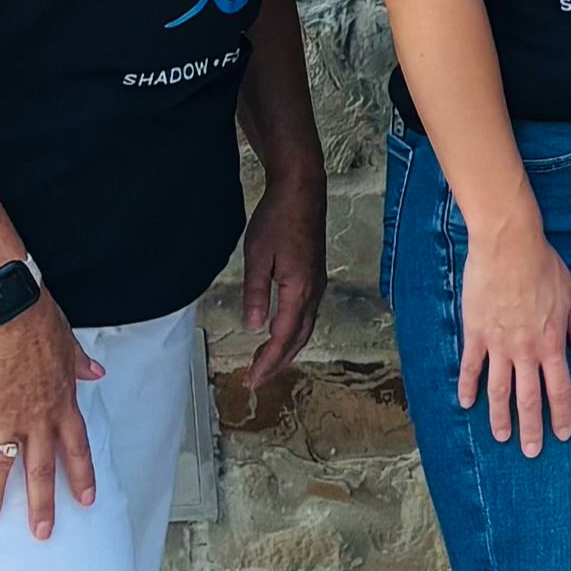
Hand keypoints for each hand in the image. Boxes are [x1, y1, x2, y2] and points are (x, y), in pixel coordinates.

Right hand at [0, 299, 104, 537]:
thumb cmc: (41, 324)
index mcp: (63, 405)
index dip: (81, 475)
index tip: (85, 500)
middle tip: (41, 531)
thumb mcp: (71, 345)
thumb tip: (96, 371)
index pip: (76, 449)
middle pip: (42, 468)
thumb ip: (81, 365)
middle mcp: (39, 418)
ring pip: (4, 462)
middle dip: (42, 503)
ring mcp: (9, 415)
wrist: (12, 313)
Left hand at [238, 163, 324, 390]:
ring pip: (306, 327)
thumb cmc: (278, 219)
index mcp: (299, 289)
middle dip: (278, 361)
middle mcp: (313, 291)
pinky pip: (308, 314)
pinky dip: (295, 331)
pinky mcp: (315, 276)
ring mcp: (317, 284)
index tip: (252, 378)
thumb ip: (256, 293)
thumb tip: (253, 326)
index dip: (268, 361)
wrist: (302, 191)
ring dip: (287, 348)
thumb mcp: (257, 256)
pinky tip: (282, 331)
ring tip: (268, 361)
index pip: (283, 336)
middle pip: (299, 338)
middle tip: (257, 378)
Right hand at [458, 216, 570, 453]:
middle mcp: (525, 350)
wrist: (508, 245)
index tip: (562, 435)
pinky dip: (467, 387)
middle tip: (531, 452)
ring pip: (498, 390)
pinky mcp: (475, 333)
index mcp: (551, 343)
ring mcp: (498, 344)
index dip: (561, 416)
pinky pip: (470, 367)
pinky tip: (465, 404)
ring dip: (499, 417)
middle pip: (528, 399)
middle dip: (531, 429)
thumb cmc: (543, 266)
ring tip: (500, 437)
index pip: (559, 390)